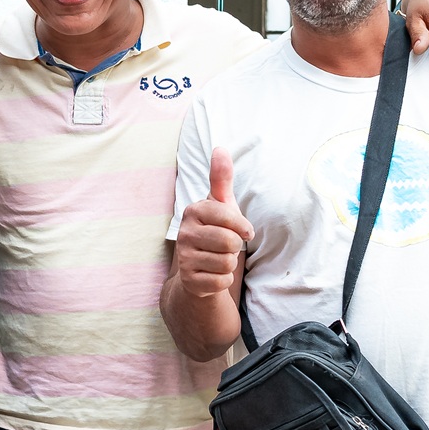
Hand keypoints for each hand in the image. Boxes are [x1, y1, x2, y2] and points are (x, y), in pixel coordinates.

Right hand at [173, 149, 253, 297]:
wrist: (198, 268)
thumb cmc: (215, 230)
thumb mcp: (220, 204)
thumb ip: (221, 178)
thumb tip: (220, 148)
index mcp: (193, 211)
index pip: (228, 217)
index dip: (243, 227)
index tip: (244, 231)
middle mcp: (184, 233)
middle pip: (229, 242)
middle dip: (235, 247)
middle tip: (226, 246)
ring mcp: (183, 258)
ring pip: (226, 263)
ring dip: (229, 263)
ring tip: (218, 258)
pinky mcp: (188, 281)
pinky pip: (221, 282)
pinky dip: (224, 279)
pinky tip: (213, 273)